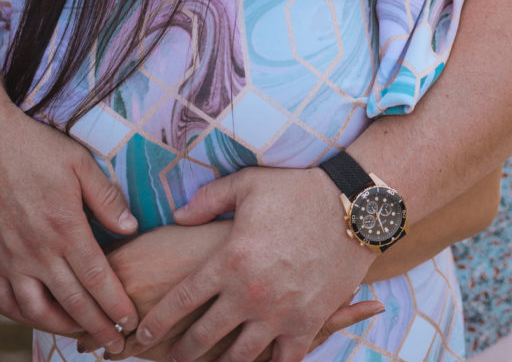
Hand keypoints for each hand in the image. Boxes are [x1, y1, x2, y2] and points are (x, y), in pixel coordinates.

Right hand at [0, 94, 138, 350]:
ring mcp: (12, 259)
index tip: (132, 321)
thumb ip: (107, 199)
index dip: (116, 304)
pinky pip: (6, 299)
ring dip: (62, 328)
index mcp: (65, 229)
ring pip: (37, 310)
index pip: (97, 278)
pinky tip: (38, 318)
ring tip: (81, 338)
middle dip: (97, 328)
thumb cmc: (38, 150)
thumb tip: (132, 229)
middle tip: (116, 346)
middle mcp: (38, 251)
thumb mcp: (81, 164)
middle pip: (72, 302)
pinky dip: (22, 316)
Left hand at [132, 167, 375, 361]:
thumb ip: (207, 201)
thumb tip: (177, 217)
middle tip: (169, 358)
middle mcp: (250, 294)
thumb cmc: (297, 189)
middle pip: (203, 338)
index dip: (157, 322)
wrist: (352, 205)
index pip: (181, 301)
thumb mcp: (247, 184)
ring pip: (239, 357)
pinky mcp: (309, 322)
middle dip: (181, 353)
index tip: (141, 334)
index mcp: (229, 260)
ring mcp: (280, 313)